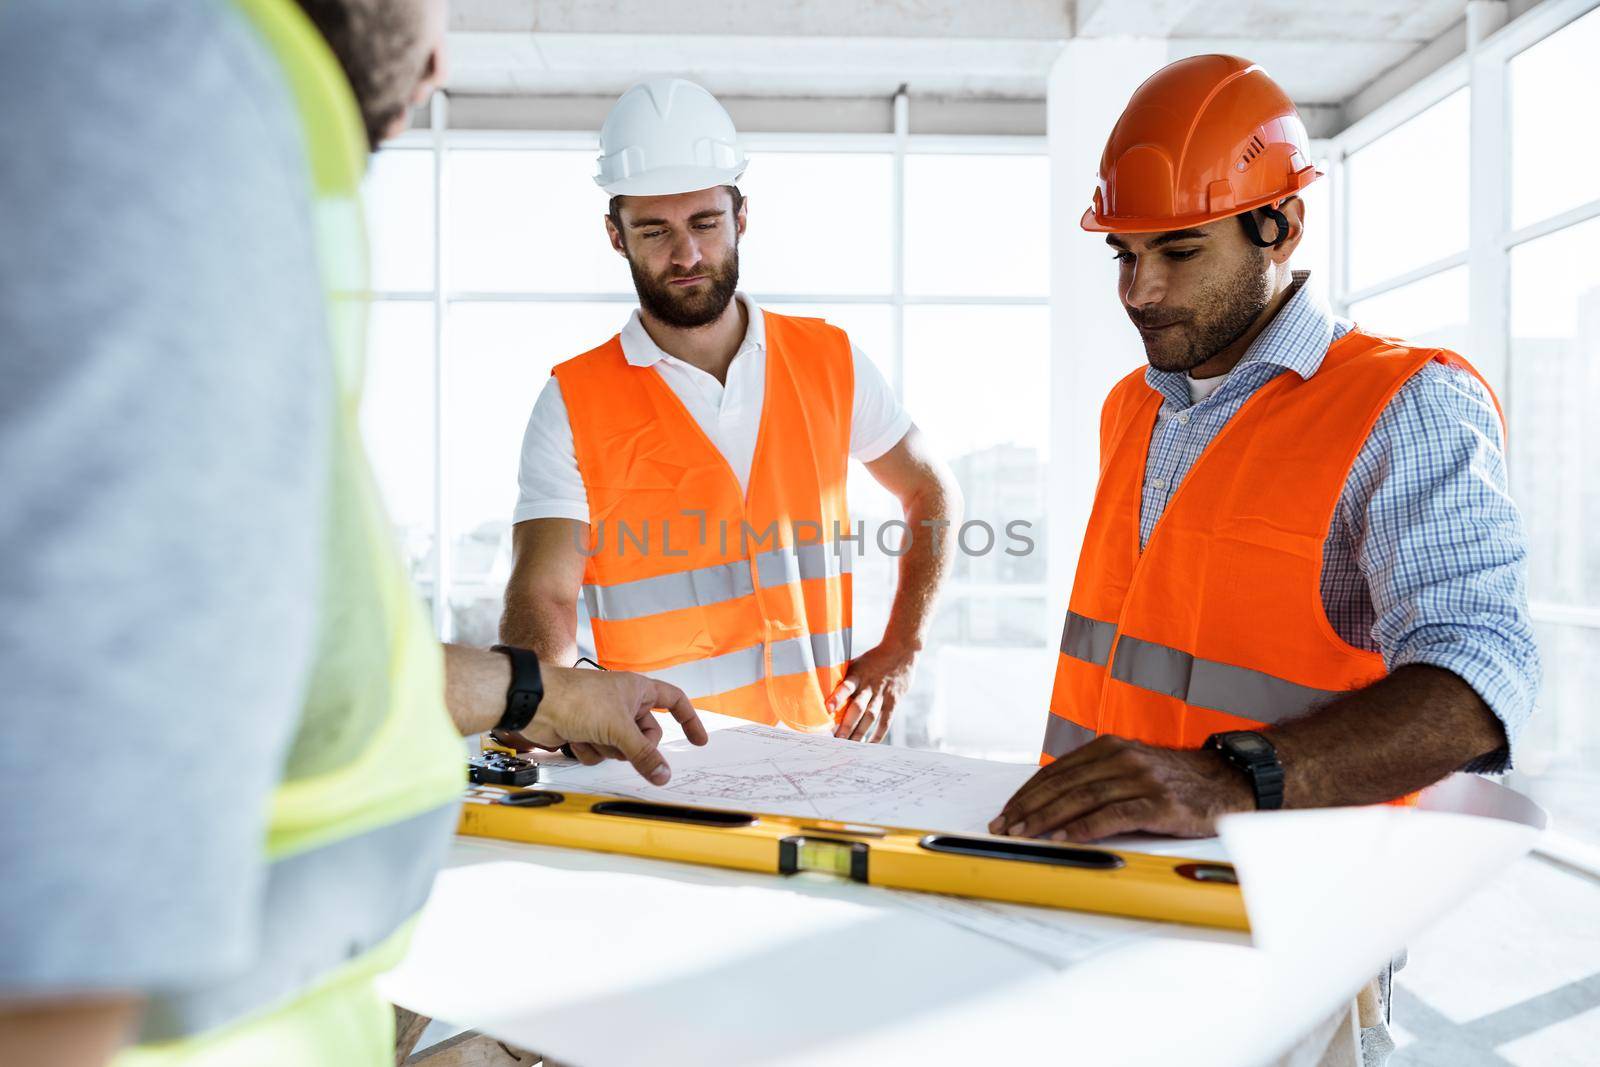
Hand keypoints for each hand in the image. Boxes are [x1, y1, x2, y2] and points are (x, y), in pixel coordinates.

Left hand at [507, 667, 707, 784]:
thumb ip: (644, 755)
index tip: (698, 741)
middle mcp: (623, 702)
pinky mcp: (586, 731)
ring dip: (607, 748)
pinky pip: (600, 752)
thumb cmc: (578, 698)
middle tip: (621, 742)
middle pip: (645, 734)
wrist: (537, 702)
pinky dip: (588, 750)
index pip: (673, 701)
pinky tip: (574, 738)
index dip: (688, 720)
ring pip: (620, 748)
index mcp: (637, 689)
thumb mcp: (619, 729)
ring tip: (591, 734)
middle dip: (633, 746)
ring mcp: (603, 717)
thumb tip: (664, 775)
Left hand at [826, 639, 917, 742]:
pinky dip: (879, 733)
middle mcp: (869, 686)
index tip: (827, 708)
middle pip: (858, 707)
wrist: (901, 650)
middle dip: (847, 724)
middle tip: (837, 740)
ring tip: (850, 746)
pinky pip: (886, 720)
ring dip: (860, 732)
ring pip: (870, 716)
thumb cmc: (873, 658)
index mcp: (858, 675)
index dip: (837, 697)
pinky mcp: (894, 701)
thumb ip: (844, 676)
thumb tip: (822, 686)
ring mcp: (883, 694)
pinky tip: (870, 744)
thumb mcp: (856, 662)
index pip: (846, 686)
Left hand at [988, 735, 1253, 841]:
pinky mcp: (1160, 804)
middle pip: (1063, 784)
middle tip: (1004, 827)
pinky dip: (1085, 826)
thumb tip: (1053, 804)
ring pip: (1082, 797)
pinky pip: (1114, 815)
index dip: (1027, 793)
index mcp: (1110, 748)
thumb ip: (1097, 779)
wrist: (1228, 781)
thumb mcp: (1132, 768)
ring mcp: (1141, 780)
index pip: (1056, 772)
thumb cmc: (1176, 781)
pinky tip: (1065, 837)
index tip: (1006, 812)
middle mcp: (1122, 758)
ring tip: (1024, 834)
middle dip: (1028, 808)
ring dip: (1047, 818)